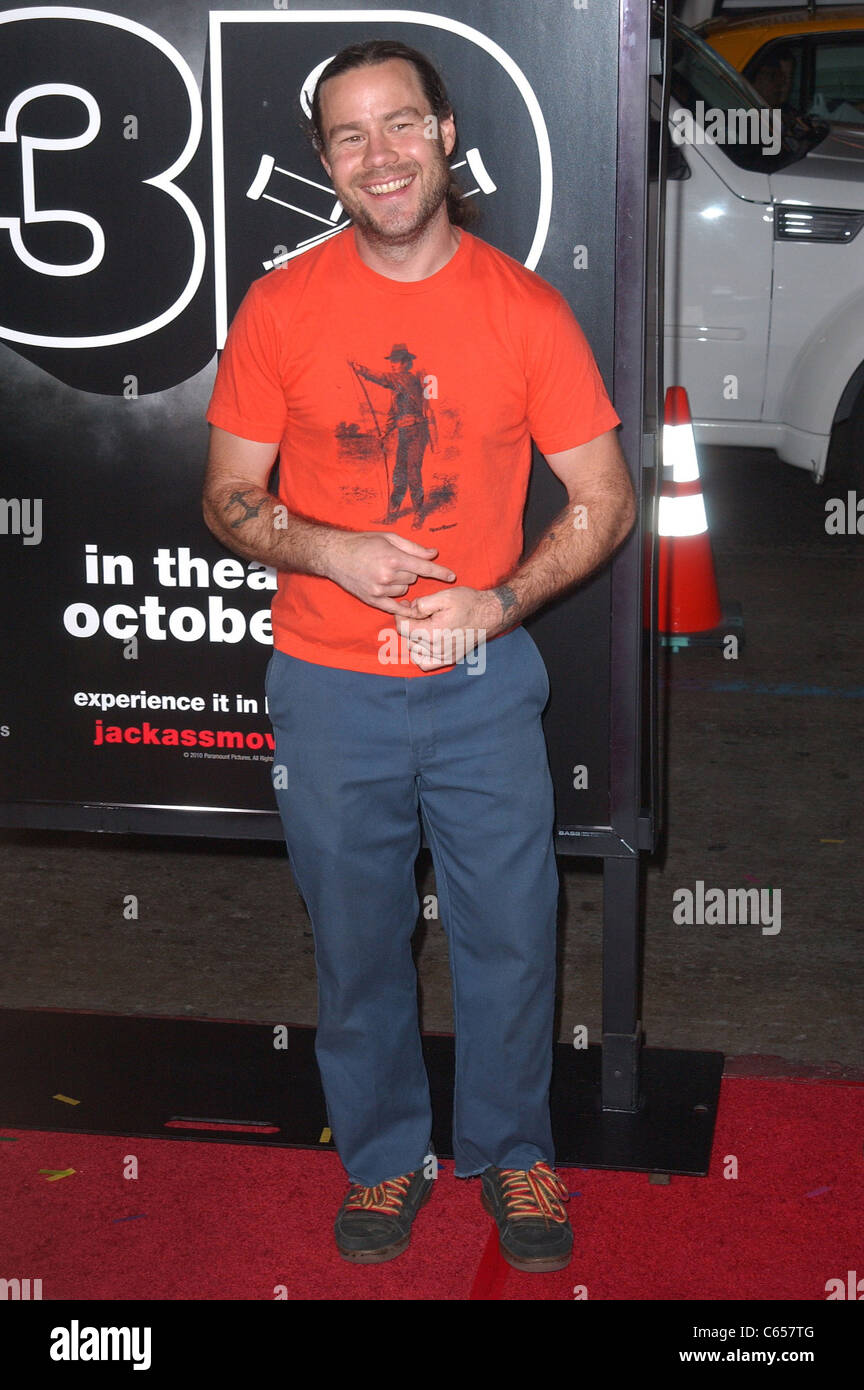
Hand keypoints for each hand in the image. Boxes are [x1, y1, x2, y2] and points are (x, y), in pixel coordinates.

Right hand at [324, 531, 455, 615]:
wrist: (335, 555)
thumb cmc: (362, 543)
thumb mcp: (388, 538)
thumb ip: (413, 548)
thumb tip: (433, 554)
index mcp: (393, 558)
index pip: (424, 568)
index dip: (440, 572)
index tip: (452, 576)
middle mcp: (387, 576)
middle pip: (413, 579)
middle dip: (410, 572)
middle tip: (395, 563)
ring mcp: (379, 590)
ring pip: (404, 591)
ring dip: (401, 584)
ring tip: (385, 574)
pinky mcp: (372, 600)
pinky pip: (394, 607)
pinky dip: (402, 606)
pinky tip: (408, 608)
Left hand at [398, 587, 503, 669]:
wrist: (489, 614)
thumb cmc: (468, 603)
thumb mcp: (444, 596)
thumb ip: (422, 604)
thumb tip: (409, 610)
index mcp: (433, 633)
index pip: (403, 627)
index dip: (401, 614)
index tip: (407, 605)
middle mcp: (437, 649)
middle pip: (408, 637)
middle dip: (409, 623)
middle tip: (419, 611)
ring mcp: (443, 657)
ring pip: (414, 649)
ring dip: (414, 637)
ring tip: (425, 624)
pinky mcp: (449, 660)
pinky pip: (424, 664)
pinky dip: (420, 654)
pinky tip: (425, 642)